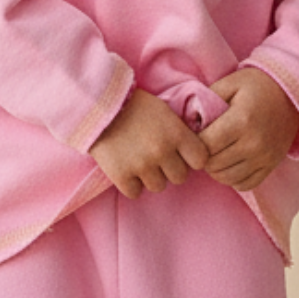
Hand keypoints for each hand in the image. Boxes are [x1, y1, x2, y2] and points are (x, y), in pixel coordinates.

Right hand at [90, 91, 209, 199]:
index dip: (191, 158)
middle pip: (180, 177)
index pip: (200, 160)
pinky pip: (135, 192)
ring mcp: (142, 165)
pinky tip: (125, 167)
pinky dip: (130, 183)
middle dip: (169, 168)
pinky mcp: (121, 176)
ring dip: (150, 177)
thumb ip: (179, 132)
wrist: (98, 104)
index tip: (181, 154)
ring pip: (158, 186)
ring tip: (138, 160)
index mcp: (177, 133)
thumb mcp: (164, 111)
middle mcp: (162, 151)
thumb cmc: (134, 105)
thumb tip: (193, 154)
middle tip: (156, 156)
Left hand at [200, 68, 298, 190]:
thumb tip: (188, 122)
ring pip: (226, 178)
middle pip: (213, 165)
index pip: (204, 146)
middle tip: (204, 143)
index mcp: (241, 120)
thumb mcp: (229, 83)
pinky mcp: (271, 166)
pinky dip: (232, 178)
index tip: (196, 133)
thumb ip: (206, 100)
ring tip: (216, 153)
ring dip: (215, 169)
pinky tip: (230, 162)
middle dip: (203, 156)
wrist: (293, 94)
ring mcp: (264, 158)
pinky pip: (244, 185)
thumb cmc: (257, 86)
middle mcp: (254, 144)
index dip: (194, 142)